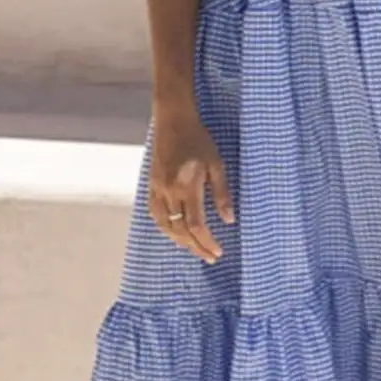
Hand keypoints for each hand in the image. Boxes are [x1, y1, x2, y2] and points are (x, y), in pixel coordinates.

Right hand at [148, 107, 234, 263]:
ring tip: (194, 249)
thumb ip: (222, 194)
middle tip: (209, 258)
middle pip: (180, 230)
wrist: (173, 122)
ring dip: (180, 241)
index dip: (207, 242)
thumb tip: (229, 220)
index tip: (217, 252)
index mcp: (187, 186)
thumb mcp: (217, 164)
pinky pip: (156, 214)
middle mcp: (169, 192)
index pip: (196, 225)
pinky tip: (175, 232)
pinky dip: (166, 228)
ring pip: (165, 225)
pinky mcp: (151, 186)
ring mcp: (157, 189)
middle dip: (195, 247)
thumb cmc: (199, 140)